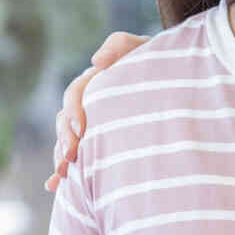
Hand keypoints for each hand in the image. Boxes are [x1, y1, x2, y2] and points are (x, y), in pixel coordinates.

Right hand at [45, 31, 148, 190]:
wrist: (179, 83)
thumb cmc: (160, 62)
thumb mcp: (144, 49)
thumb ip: (120, 46)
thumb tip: (96, 61)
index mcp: (96, 81)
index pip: (76, 94)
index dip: (75, 111)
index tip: (82, 129)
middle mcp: (89, 103)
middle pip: (65, 121)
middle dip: (65, 140)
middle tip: (70, 157)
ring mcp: (92, 125)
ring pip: (67, 140)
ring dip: (61, 157)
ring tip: (61, 176)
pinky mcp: (98, 143)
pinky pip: (78, 157)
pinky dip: (65, 172)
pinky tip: (54, 187)